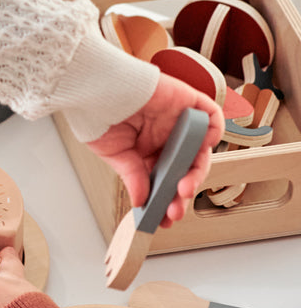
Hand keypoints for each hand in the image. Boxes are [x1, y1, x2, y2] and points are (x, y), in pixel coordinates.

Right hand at [86, 72, 222, 225]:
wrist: (96, 88)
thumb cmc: (97, 113)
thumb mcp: (115, 155)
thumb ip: (133, 177)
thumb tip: (143, 201)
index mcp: (146, 150)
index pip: (165, 179)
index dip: (167, 199)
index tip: (165, 219)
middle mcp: (165, 137)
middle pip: (185, 170)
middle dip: (181, 194)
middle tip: (174, 210)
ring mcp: (178, 122)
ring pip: (199, 152)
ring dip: (196, 174)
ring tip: (182, 190)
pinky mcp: (187, 103)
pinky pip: (211, 119)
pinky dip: (212, 134)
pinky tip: (199, 151)